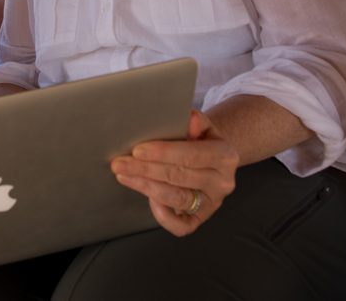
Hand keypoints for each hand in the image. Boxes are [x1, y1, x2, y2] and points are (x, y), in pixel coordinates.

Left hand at [110, 110, 238, 235]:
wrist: (213, 161)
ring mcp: (212, 204)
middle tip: (120, 164)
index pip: (191, 154)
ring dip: (146, 187)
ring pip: (176, 198)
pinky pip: (182, 226)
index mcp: (225, 156)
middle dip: (146, 170)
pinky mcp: (201, 219)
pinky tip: (148, 198)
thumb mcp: (203, 127)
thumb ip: (196, 120)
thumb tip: (190, 118)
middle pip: (179, 176)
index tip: (137, 150)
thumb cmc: (200, 141)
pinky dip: (163, 215)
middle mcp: (222, 182)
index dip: (163, 153)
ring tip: (124, 176)